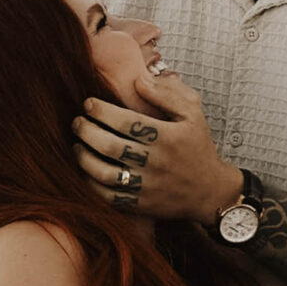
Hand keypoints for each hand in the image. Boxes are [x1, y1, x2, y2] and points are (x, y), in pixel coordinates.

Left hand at [72, 67, 243, 222]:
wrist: (209, 192)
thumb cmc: (197, 147)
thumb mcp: (193, 113)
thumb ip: (167, 93)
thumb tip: (138, 80)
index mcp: (167, 137)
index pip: (126, 121)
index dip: (101, 111)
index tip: (88, 103)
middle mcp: (155, 162)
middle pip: (110, 146)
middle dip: (87, 131)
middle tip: (77, 121)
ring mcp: (146, 186)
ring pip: (104, 173)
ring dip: (84, 157)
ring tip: (76, 144)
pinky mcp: (139, 205)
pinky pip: (108, 196)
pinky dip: (91, 182)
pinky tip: (85, 169)